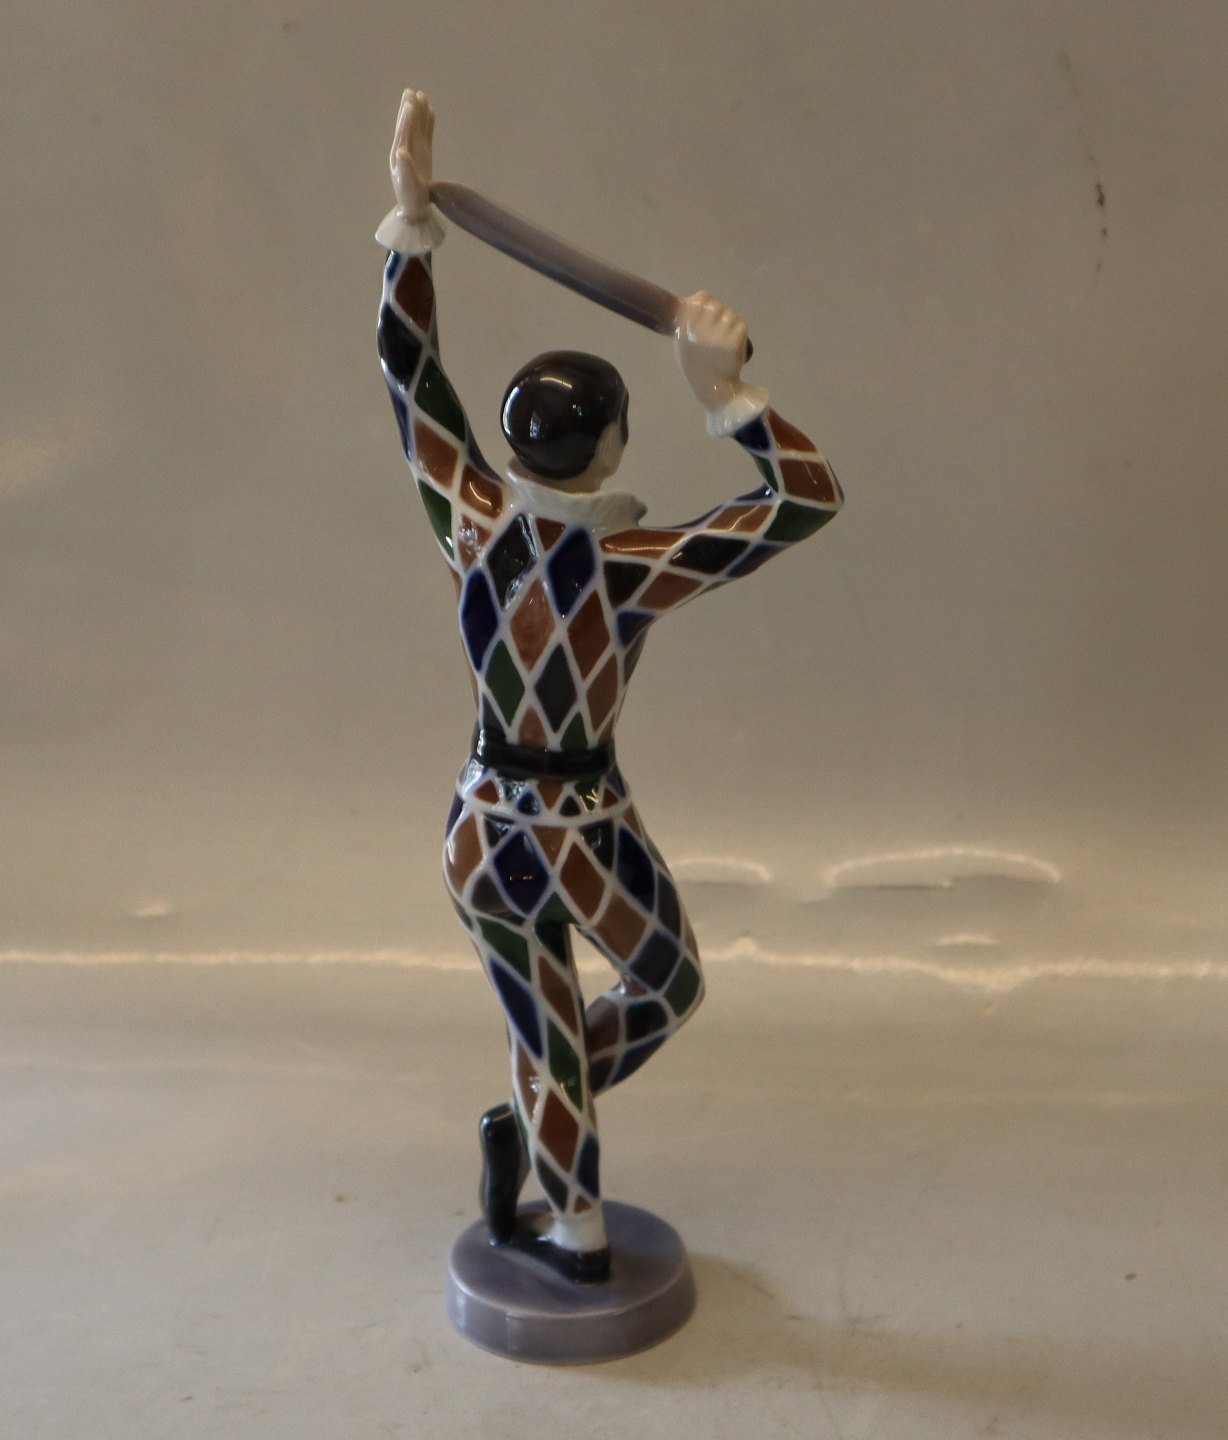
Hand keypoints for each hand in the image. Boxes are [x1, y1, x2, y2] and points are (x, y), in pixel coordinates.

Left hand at [390, 89, 434, 220]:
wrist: (416, 208)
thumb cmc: (411, 198)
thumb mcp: (408, 186)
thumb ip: (405, 169)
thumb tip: (401, 151)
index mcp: (399, 155)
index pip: (403, 133)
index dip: (406, 119)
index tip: (410, 104)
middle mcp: (405, 149)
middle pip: (407, 126)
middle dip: (409, 109)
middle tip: (410, 91)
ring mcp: (414, 150)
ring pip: (416, 127)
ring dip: (418, 112)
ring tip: (421, 95)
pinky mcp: (423, 154)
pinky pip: (426, 134)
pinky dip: (428, 123)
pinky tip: (431, 111)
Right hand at [674, 291, 749, 412]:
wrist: (713, 389)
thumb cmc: (696, 367)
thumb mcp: (682, 345)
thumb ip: (686, 324)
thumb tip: (691, 303)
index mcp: (686, 330)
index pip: (702, 298)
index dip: (706, 302)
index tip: (707, 313)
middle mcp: (701, 331)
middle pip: (717, 306)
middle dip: (719, 314)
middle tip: (719, 329)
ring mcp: (718, 336)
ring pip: (730, 315)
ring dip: (730, 322)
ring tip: (726, 337)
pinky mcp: (734, 342)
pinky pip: (740, 325)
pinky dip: (739, 331)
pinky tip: (733, 341)